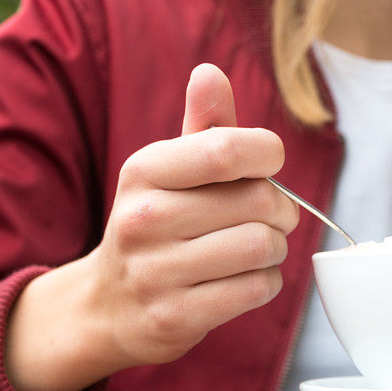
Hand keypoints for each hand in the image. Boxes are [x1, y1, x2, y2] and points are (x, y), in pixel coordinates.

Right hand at [5, 64, 298, 390]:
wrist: (110, 305)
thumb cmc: (156, 227)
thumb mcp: (169, 172)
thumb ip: (201, 126)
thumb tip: (211, 73)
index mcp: (144, 171)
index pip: (228, 149)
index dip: (268, 156)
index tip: (268, 166)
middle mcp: (143, 219)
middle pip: (259, 202)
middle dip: (281, 210)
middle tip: (270, 217)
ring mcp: (156, 272)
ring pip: (262, 246)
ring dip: (274, 248)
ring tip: (257, 248)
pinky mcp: (175, 317)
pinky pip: (257, 289)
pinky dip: (267, 282)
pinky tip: (247, 278)